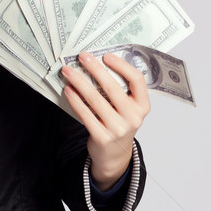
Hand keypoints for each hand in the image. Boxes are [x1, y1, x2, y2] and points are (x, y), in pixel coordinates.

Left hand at [61, 51, 150, 190]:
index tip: (106, 56)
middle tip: (81, 56)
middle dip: (94, 68)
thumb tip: (95, 63)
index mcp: (142, 106)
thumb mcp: (127, 108)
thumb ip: (119, 90)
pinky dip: (75, 100)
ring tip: (68, 71)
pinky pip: (85, 114)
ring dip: (79, 82)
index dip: (122, 65)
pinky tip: (68, 90)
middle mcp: (133, 117)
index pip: (137, 80)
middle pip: (112, 87)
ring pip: (95, 99)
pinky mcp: (102, 137)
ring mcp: (118, 129)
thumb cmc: (119, 123)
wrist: (115, 154)